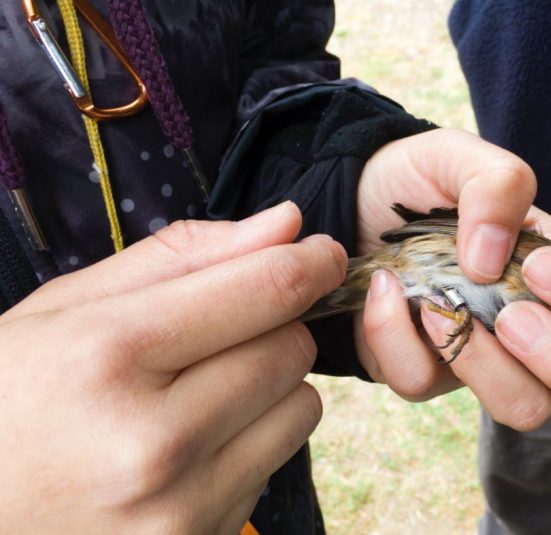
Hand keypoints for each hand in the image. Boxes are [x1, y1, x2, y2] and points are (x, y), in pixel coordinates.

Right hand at [0, 203, 345, 532]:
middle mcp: (152, 440)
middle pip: (292, 350)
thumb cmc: (10, 398)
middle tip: (218, 336)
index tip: (324, 255)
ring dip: (270, 390)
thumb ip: (183, 258)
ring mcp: (178, 506)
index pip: (264, 292)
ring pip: (300, 410)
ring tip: (197, 397)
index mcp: (108, 355)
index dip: (310, 263)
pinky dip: (246, 445)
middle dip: (273, 329)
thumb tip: (288, 224)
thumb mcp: (69, 308)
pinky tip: (184, 450)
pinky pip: (272, 467)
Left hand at [354, 129, 550, 428]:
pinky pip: (425, 386)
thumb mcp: (464, 157)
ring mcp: (489, 358)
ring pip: (522, 409)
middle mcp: (540, 326)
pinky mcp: (429, 372)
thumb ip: (498, 185)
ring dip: (483, 364)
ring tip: (437, 305)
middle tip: (510, 314)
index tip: (538, 267)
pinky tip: (387, 291)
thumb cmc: (425, 177)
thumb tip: (490, 261)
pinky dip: (398, 339)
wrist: (352, 196)